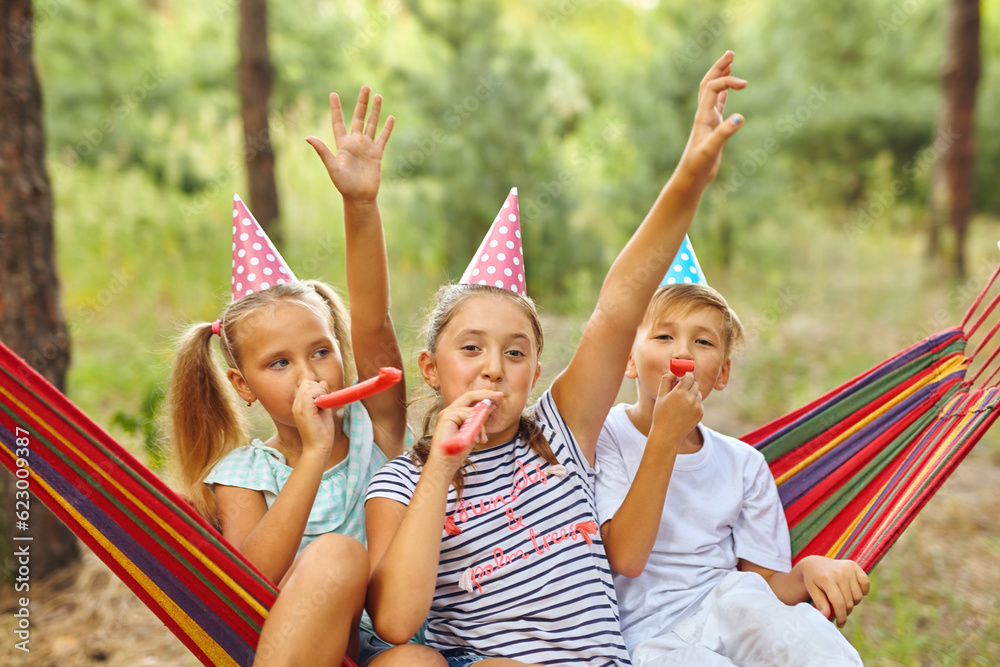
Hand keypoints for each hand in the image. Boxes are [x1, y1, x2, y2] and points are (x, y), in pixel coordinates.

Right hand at [292, 379, 335, 456]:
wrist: (319, 448)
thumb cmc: (322, 432)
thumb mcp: (324, 409)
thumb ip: (322, 396)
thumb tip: (323, 381)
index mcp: (299, 405)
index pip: (305, 384)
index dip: (317, 387)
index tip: (325, 398)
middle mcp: (296, 405)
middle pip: (306, 383)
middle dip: (319, 387)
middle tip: (325, 401)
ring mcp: (298, 408)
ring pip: (308, 385)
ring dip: (320, 391)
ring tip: (324, 404)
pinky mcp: (304, 411)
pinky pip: (311, 392)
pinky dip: (320, 395)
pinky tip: (323, 406)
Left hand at [306, 85, 393, 202]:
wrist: (360, 197)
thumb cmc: (344, 185)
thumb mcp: (332, 167)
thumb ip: (322, 151)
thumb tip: (308, 137)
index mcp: (343, 144)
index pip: (338, 122)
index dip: (336, 108)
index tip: (333, 94)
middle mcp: (355, 142)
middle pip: (358, 118)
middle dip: (362, 103)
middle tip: (365, 87)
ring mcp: (367, 147)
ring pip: (372, 124)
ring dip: (375, 111)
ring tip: (378, 96)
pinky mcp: (377, 154)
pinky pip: (383, 138)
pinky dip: (387, 128)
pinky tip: (391, 118)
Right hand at [431, 390, 503, 464]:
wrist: (445, 465)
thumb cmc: (457, 453)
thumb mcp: (474, 432)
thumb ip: (480, 419)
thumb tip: (491, 405)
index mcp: (454, 414)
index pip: (470, 400)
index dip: (484, 396)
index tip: (498, 396)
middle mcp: (449, 411)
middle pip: (469, 395)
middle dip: (486, 395)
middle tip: (500, 396)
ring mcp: (447, 413)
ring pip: (471, 409)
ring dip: (481, 424)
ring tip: (482, 438)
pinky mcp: (447, 417)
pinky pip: (468, 415)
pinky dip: (475, 426)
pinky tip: (475, 439)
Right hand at [649, 373, 702, 448]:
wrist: (667, 434)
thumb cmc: (661, 414)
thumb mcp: (660, 395)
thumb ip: (666, 380)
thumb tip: (674, 371)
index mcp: (680, 392)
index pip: (689, 376)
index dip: (686, 376)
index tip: (682, 377)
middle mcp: (691, 398)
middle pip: (695, 383)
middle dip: (689, 384)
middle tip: (680, 389)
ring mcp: (697, 406)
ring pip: (698, 393)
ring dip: (692, 393)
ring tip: (681, 402)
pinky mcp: (700, 413)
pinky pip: (699, 403)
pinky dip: (694, 403)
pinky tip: (684, 410)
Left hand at [675, 51, 746, 190]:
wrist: (691, 178)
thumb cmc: (697, 165)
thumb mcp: (711, 149)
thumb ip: (724, 133)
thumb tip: (740, 117)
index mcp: (703, 116)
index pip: (713, 87)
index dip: (728, 81)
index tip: (745, 84)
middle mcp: (704, 114)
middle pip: (708, 83)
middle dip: (719, 68)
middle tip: (730, 53)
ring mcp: (708, 120)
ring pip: (713, 92)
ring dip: (721, 77)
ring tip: (730, 63)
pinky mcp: (713, 128)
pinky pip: (718, 105)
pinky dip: (724, 93)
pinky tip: (728, 89)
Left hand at [799, 555, 869, 627]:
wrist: (814, 564)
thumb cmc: (813, 580)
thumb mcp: (812, 591)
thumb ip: (820, 603)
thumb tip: (827, 616)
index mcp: (827, 579)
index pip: (839, 603)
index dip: (841, 617)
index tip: (840, 624)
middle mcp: (839, 572)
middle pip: (849, 602)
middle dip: (845, 611)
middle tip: (839, 610)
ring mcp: (848, 568)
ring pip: (858, 596)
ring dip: (853, 602)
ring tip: (843, 599)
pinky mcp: (855, 566)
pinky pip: (866, 584)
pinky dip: (862, 591)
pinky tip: (852, 591)